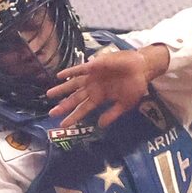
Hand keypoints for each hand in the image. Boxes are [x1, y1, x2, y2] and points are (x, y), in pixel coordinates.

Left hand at [45, 43, 167, 130]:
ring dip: (62, 89)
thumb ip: (112, 114)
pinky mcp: (95, 66)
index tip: (63, 125)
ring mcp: (92, 77)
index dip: (73, 117)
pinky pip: (80, 70)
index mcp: (99, 98)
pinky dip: (70, 72)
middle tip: (51, 114)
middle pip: (75, 99)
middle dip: (63, 106)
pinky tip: (60, 76)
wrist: (142, 69)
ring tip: (49, 95)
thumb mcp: (124, 104)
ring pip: (73, 85)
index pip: (83, 110)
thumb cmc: (134, 86)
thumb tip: (100, 126)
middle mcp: (92, 88)